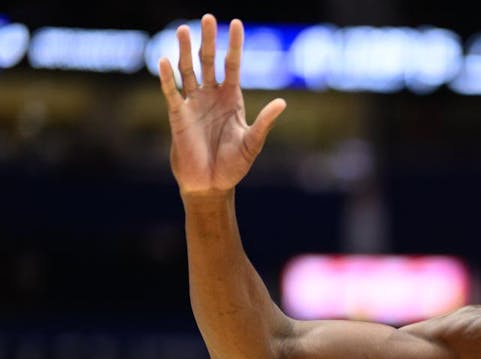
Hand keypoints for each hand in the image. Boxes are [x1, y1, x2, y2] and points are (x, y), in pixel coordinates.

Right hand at [157, 14, 284, 195]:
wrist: (212, 185)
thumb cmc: (234, 165)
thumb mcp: (253, 142)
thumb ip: (265, 122)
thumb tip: (283, 102)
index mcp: (232, 99)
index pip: (233, 66)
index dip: (234, 46)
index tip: (237, 24)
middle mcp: (211, 96)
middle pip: (209, 61)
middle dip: (208, 40)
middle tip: (208, 17)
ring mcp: (193, 104)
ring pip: (188, 71)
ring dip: (185, 51)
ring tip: (184, 29)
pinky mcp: (177, 116)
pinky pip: (171, 92)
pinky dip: (167, 77)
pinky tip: (163, 60)